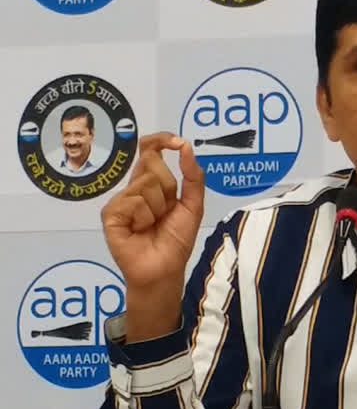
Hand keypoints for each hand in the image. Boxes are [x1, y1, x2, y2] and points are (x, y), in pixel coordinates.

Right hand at [101, 132, 204, 339]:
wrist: (164, 268)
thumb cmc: (177, 239)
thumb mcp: (193, 205)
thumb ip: (193, 176)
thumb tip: (185, 146)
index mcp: (152, 182)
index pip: (150, 150)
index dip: (161, 140)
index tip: (177, 142)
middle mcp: (134, 187)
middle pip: (152, 163)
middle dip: (168, 188)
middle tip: (165, 212)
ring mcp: (121, 200)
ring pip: (145, 183)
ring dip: (158, 207)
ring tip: (153, 224)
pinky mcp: (111, 213)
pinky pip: (133, 200)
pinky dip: (144, 216)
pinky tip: (140, 230)